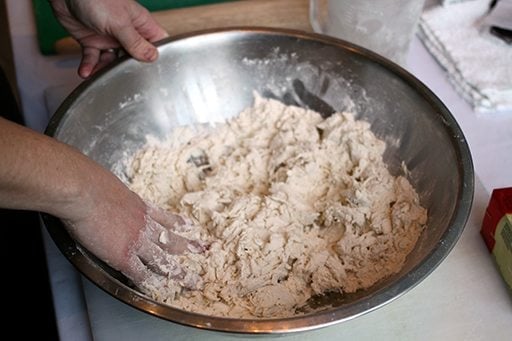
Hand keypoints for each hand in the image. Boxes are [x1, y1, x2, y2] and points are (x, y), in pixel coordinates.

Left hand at [49, 0, 168, 77]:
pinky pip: (93, 58)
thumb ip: (135, 42)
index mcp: (140, 24)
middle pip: (135, 57)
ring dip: (105, 70)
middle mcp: (126, 32)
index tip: (155, 72)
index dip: (158, 57)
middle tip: (125, 77)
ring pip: (113, 61)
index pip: (156, 43)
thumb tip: (153, 57)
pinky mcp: (92, 41)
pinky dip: (89, 66)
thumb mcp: (120, 23)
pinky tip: (86, 71)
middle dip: (129, 68)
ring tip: (100, 76)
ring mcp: (109, 38)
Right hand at [63, 183, 205, 289]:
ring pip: (163, 260)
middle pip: (171, 239)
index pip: (163, 217)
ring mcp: (136, 241)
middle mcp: (144, 224)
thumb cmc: (91, 182)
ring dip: (178, 272)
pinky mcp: (123, 255)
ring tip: (191, 281)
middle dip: (188, 246)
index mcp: (140, 207)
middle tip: (201, 251)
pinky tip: (156, 290)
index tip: (188, 226)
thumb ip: (115, 194)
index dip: (177, 223)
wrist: (85, 190)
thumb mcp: (113, 184)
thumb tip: (108, 192)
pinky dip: (148, 283)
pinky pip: (140, 274)